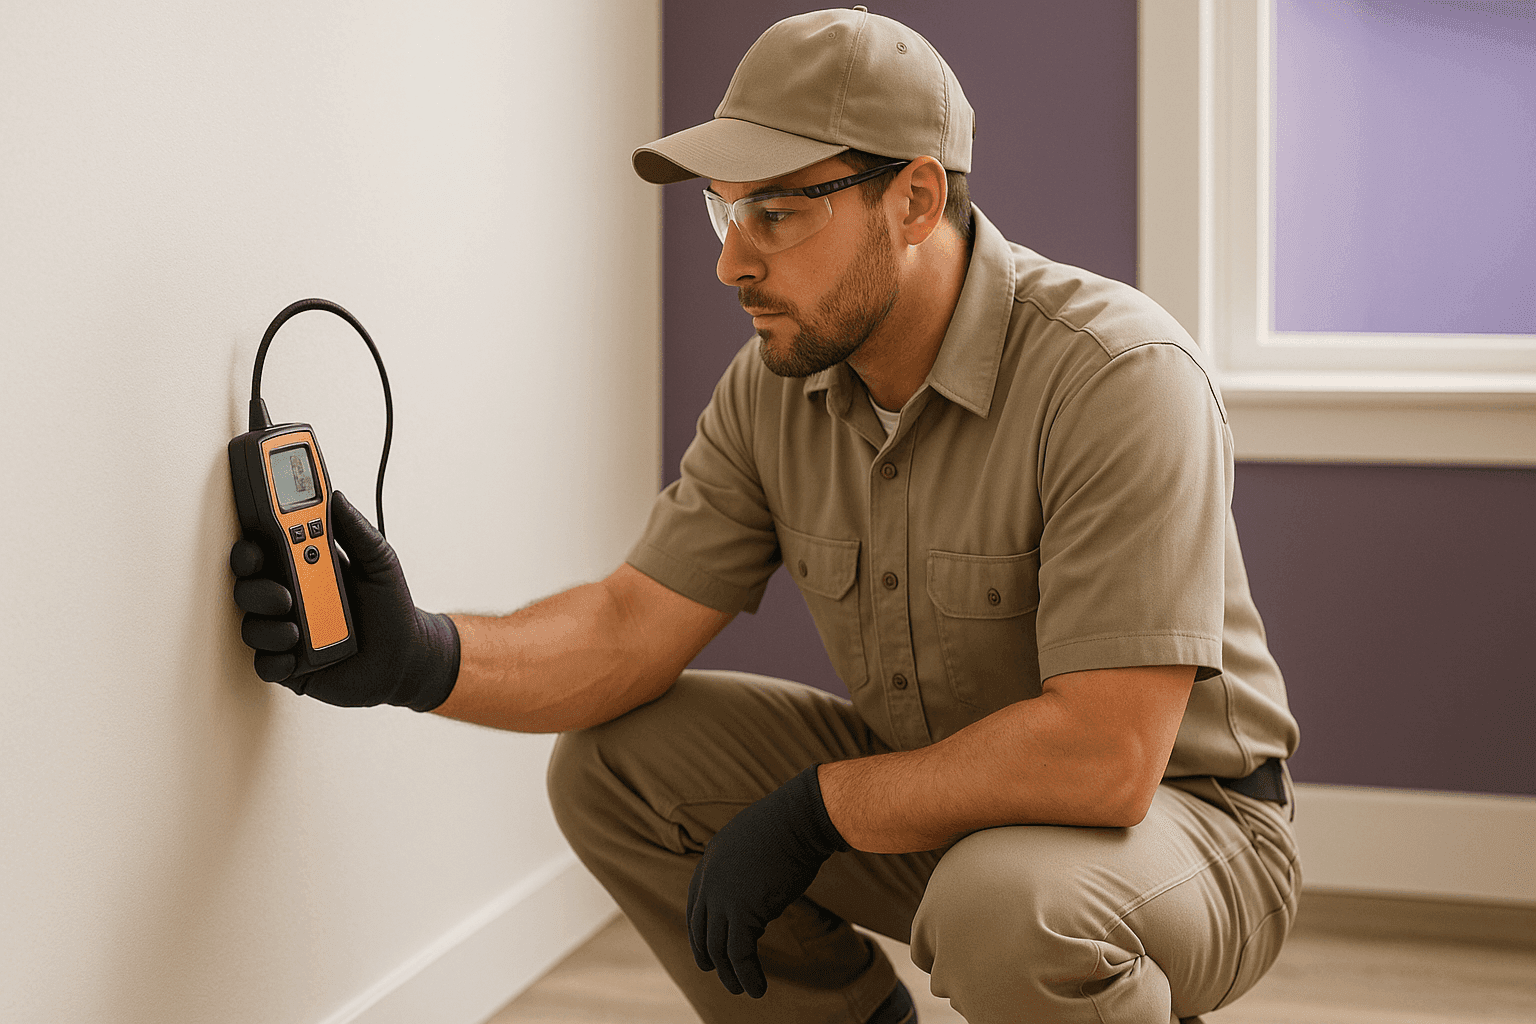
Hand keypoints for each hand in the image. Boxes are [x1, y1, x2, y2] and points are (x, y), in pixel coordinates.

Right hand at [229, 490, 458, 710]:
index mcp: (304, 569)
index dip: (251, 547)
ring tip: (297, 629)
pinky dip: (275, 660)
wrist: (406, 657)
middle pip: (248, 587)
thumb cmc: (390, 609)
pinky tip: (295, 656)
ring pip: (252, 626)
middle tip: (282, 594)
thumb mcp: (380, 562)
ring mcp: (286, 633)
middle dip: (254, 588)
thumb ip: (357, 530)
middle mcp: (289, 599)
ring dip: (268, 626)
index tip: (254, 545)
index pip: (264, 552)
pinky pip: (266, 664)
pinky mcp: (290, 666)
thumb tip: (336, 497)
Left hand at [686, 765, 849, 997]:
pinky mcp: (742, 912)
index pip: (696, 902)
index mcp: (710, 860)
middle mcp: (710, 880)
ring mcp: (723, 897)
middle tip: (715, 971)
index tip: (707, 943)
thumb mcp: (755, 841)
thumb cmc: (789, 824)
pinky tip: (758, 989)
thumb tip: (756, 880)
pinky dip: (747, 975)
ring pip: (718, 947)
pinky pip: (740, 954)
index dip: (700, 927)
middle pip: (700, 927)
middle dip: (706, 953)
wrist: (799, 818)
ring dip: (729, 973)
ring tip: (741, 989)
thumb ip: (746, 863)